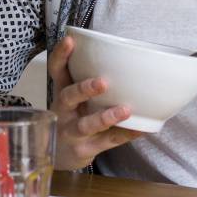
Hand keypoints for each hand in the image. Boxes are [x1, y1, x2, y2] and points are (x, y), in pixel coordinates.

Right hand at [47, 34, 138, 170]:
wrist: (59, 156)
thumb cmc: (72, 119)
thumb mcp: (73, 99)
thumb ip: (88, 80)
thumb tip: (124, 57)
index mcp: (62, 94)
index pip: (56, 71)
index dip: (61, 55)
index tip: (70, 40)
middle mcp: (63, 112)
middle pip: (67, 97)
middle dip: (84, 89)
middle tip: (103, 82)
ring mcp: (71, 132)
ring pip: (86, 125)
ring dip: (106, 117)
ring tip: (125, 110)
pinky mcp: (84, 150)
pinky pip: (107, 142)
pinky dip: (125, 134)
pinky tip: (141, 129)